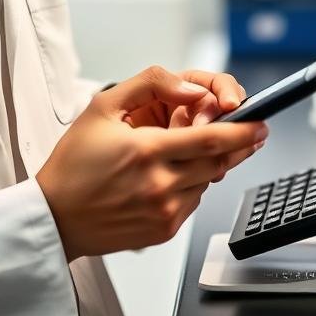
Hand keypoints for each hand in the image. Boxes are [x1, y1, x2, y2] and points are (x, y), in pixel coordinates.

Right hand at [37, 65, 266, 260]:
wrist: (54, 217)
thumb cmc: (74, 162)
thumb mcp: (103, 106)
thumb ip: (151, 83)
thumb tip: (192, 88)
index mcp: (147, 151)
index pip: (212, 140)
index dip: (243, 131)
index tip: (261, 123)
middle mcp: (159, 185)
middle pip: (219, 163)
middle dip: (239, 146)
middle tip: (249, 133)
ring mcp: (164, 212)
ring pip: (208, 182)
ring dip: (210, 165)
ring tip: (185, 153)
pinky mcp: (163, 231)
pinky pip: (194, 202)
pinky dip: (192, 185)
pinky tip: (169, 177)